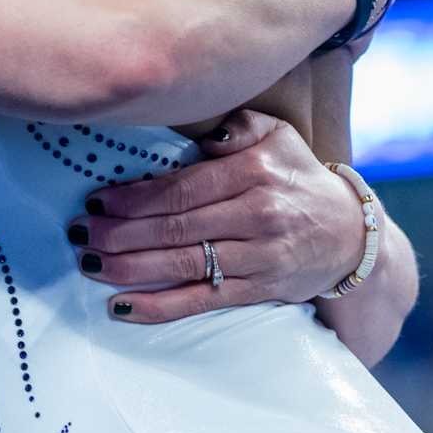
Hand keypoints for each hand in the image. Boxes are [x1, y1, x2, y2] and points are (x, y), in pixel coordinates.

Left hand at [68, 109, 365, 323]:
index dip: (134, 197)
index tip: (97, 200)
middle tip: (80, 233)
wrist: (352, 235)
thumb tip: (204, 135)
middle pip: (174, 227)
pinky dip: (158, 307)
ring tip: (89, 263)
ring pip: (181, 265)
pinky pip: (201, 300)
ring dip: (128, 267)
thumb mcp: (279, 136)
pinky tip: (122, 307)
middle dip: (119, 232)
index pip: (182, 188)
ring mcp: (258, 257)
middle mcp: (257, 215)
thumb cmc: (299, 178)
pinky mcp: (259, 290)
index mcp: (254, 173)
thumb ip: (239, 125)